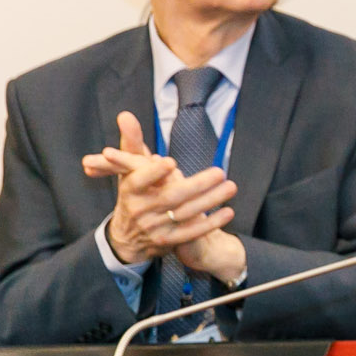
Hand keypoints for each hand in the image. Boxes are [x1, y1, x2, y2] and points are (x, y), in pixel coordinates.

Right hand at [85, 111, 237, 268]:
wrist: (126, 238)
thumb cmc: (133, 193)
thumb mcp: (127, 169)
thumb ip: (131, 142)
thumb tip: (125, 115)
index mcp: (130, 190)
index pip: (138, 181)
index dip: (153, 173)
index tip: (170, 162)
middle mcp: (141, 210)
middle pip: (171, 197)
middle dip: (196, 185)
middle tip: (220, 172)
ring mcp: (154, 227)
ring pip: (185, 214)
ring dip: (210, 201)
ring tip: (230, 186)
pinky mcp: (168, 241)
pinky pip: (191, 233)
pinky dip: (210, 223)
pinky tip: (228, 212)